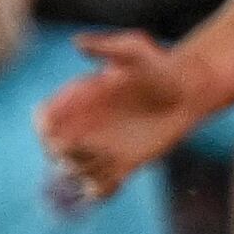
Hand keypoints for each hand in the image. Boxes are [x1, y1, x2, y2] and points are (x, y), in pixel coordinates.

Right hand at [36, 28, 202, 200]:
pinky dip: (99, 191)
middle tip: (80, 144)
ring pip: (74, 172)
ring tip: (103, 158)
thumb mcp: (134, 49)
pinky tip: (114, 179)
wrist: (189, 88)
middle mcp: (86, 127)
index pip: (45, 119)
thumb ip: (106, 46)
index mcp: (80, 102)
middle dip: (60, 151)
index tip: (55, 124)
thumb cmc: (160, 65)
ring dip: (81, 170)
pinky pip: (100, 189)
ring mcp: (103, 148)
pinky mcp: (124, 165)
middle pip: (53, 150)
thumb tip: (76, 43)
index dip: (44, 125)